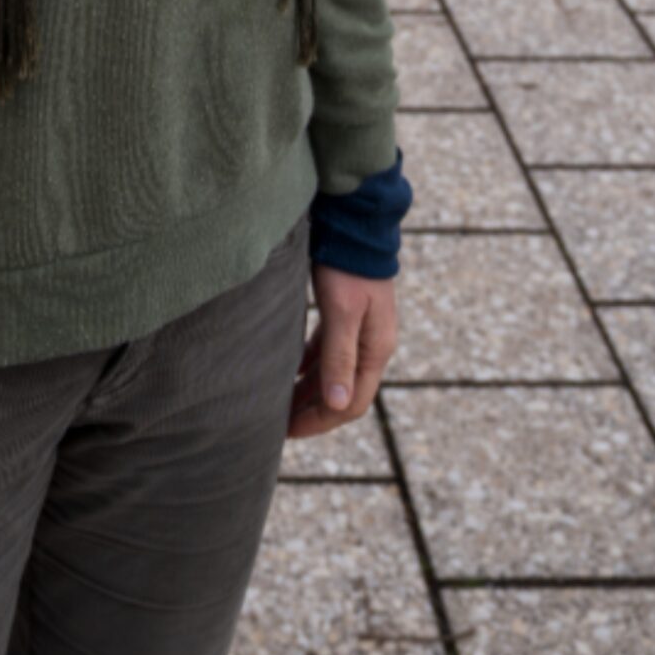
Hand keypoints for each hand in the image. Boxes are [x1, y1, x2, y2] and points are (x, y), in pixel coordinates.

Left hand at [286, 264, 397, 440]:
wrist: (355, 224)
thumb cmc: (348, 266)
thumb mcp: (341, 311)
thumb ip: (339, 356)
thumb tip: (338, 405)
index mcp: (376, 350)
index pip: (352, 402)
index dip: (321, 421)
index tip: (290, 430)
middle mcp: (372, 345)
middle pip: (343, 393)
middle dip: (314, 412)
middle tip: (279, 425)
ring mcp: (362, 330)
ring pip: (334, 373)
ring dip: (310, 391)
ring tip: (280, 404)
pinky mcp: (348, 315)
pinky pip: (328, 352)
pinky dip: (310, 365)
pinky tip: (291, 370)